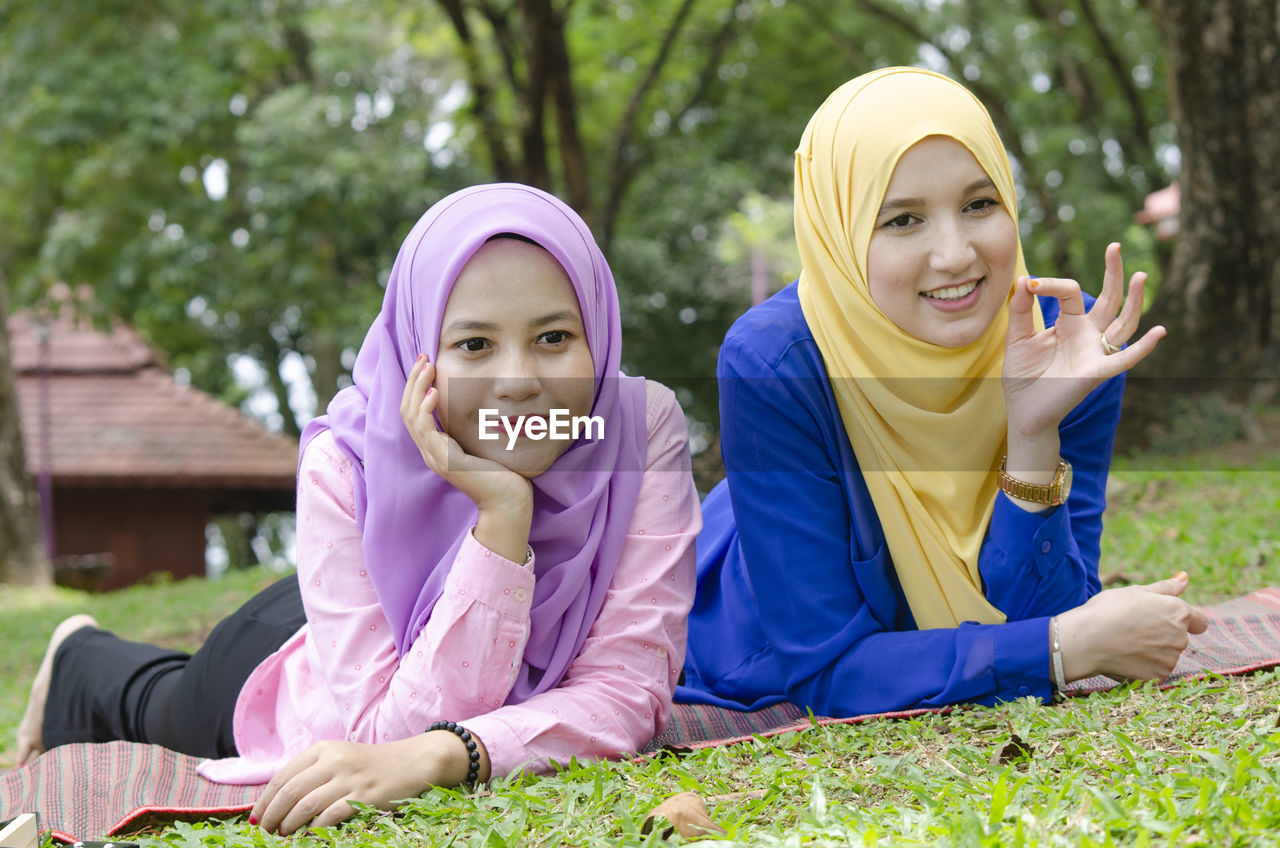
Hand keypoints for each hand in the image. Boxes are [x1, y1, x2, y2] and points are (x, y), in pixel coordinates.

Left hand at [252, 730, 488, 835]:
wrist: (414, 761)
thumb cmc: (372, 764)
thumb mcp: (340, 757)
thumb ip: (312, 772)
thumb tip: (277, 801)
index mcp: (323, 748)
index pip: (283, 776)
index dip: (265, 800)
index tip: (257, 817)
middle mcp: (334, 760)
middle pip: (290, 792)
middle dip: (272, 816)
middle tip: (265, 831)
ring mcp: (350, 777)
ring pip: (306, 805)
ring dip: (288, 825)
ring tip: (283, 835)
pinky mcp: (365, 795)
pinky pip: (331, 816)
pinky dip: (315, 828)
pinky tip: (309, 835)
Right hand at [401, 354, 532, 561]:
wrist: (509, 502)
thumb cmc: (503, 472)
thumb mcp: (483, 441)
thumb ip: (473, 425)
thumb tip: (483, 399)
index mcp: (437, 446)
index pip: (414, 411)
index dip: (416, 386)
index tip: (426, 362)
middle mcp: (430, 451)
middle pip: (406, 409)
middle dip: (413, 381)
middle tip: (422, 357)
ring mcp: (434, 457)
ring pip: (411, 416)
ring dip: (417, 388)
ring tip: (427, 368)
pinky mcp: (444, 462)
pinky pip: (426, 431)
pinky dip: (426, 409)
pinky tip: (435, 391)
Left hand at [1003, 242, 1165, 440]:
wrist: (1023, 412)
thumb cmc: (1023, 376)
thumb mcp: (1017, 338)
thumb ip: (1020, 310)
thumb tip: (1025, 279)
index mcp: (1069, 323)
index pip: (1071, 292)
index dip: (1052, 284)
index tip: (1030, 284)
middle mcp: (1087, 335)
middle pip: (1109, 299)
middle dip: (1114, 273)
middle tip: (1115, 247)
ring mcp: (1095, 352)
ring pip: (1122, 322)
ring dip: (1134, 301)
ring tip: (1141, 276)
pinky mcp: (1096, 372)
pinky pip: (1124, 360)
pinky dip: (1142, 347)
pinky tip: (1159, 332)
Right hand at [1057, 572, 1208, 682]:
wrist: (1086, 640)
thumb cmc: (1108, 610)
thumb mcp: (1135, 592)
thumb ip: (1165, 588)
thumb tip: (1185, 578)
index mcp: (1178, 612)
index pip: (1199, 621)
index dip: (1183, 620)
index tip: (1164, 620)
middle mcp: (1180, 637)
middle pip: (1178, 638)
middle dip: (1162, 634)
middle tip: (1132, 628)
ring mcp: (1170, 660)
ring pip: (1166, 656)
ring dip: (1152, 652)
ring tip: (1125, 643)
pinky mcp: (1157, 678)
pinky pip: (1154, 672)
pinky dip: (1142, 667)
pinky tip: (1124, 657)